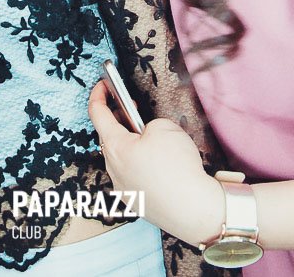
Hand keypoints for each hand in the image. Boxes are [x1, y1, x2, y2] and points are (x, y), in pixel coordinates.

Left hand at [88, 80, 225, 245]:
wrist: (195, 209)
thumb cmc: (179, 169)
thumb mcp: (165, 127)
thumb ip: (148, 123)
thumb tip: (145, 133)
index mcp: (116, 148)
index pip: (98, 114)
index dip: (99, 95)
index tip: (102, 85)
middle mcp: (113, 170)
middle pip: (109, 137)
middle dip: (118, 120)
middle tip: (131, 108)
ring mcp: (123, 188)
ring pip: (119, 158)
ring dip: (129, 144)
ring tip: (147, 136)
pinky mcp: (135, 201)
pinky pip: (131, 176)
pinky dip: (138, 164)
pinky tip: (154, 163)